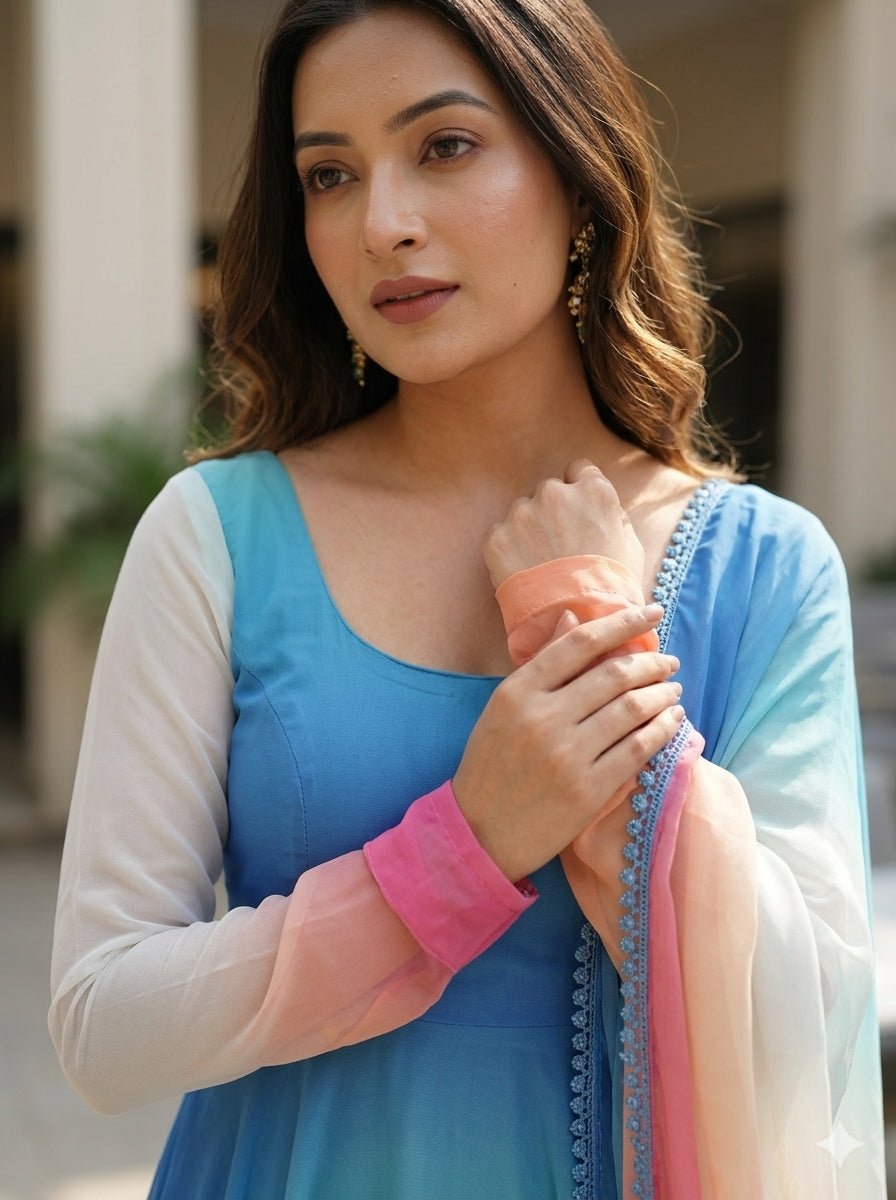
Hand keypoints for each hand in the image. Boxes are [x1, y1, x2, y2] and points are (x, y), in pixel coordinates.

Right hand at [451, 605, 682, 881]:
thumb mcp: (505, 707)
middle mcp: (543, 718)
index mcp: (518, 692)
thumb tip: (575, 618)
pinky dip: (661, 731)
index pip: (580, 643)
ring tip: (672, 690)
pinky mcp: (587, 790)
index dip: (622, 622)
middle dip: (651, 663)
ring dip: (661, 695)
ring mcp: (566, 755)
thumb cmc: (493, 764)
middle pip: (614, 675)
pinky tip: (671, 722)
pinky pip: (637, 750)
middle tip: (669, 662)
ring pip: (631, 710)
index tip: (651, 612)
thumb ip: (542, 664)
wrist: (480, 831)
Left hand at [483, 460, 644, 589]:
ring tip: (542, 565)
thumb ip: (615, 516)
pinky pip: (500, 534)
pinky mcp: (497, 538)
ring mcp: (523, 514)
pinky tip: (525, 573)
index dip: (579, 495)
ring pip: (522, 511)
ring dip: (529, 530)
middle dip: (553, 512)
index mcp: (593, 490)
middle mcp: (555, 493)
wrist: (578, 623)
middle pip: (549, 491)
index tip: (578, 515)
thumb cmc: (611, 587)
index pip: (579, 471)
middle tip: (560, 546)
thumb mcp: (630, 546)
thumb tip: (601, 505)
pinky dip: (509, 551)